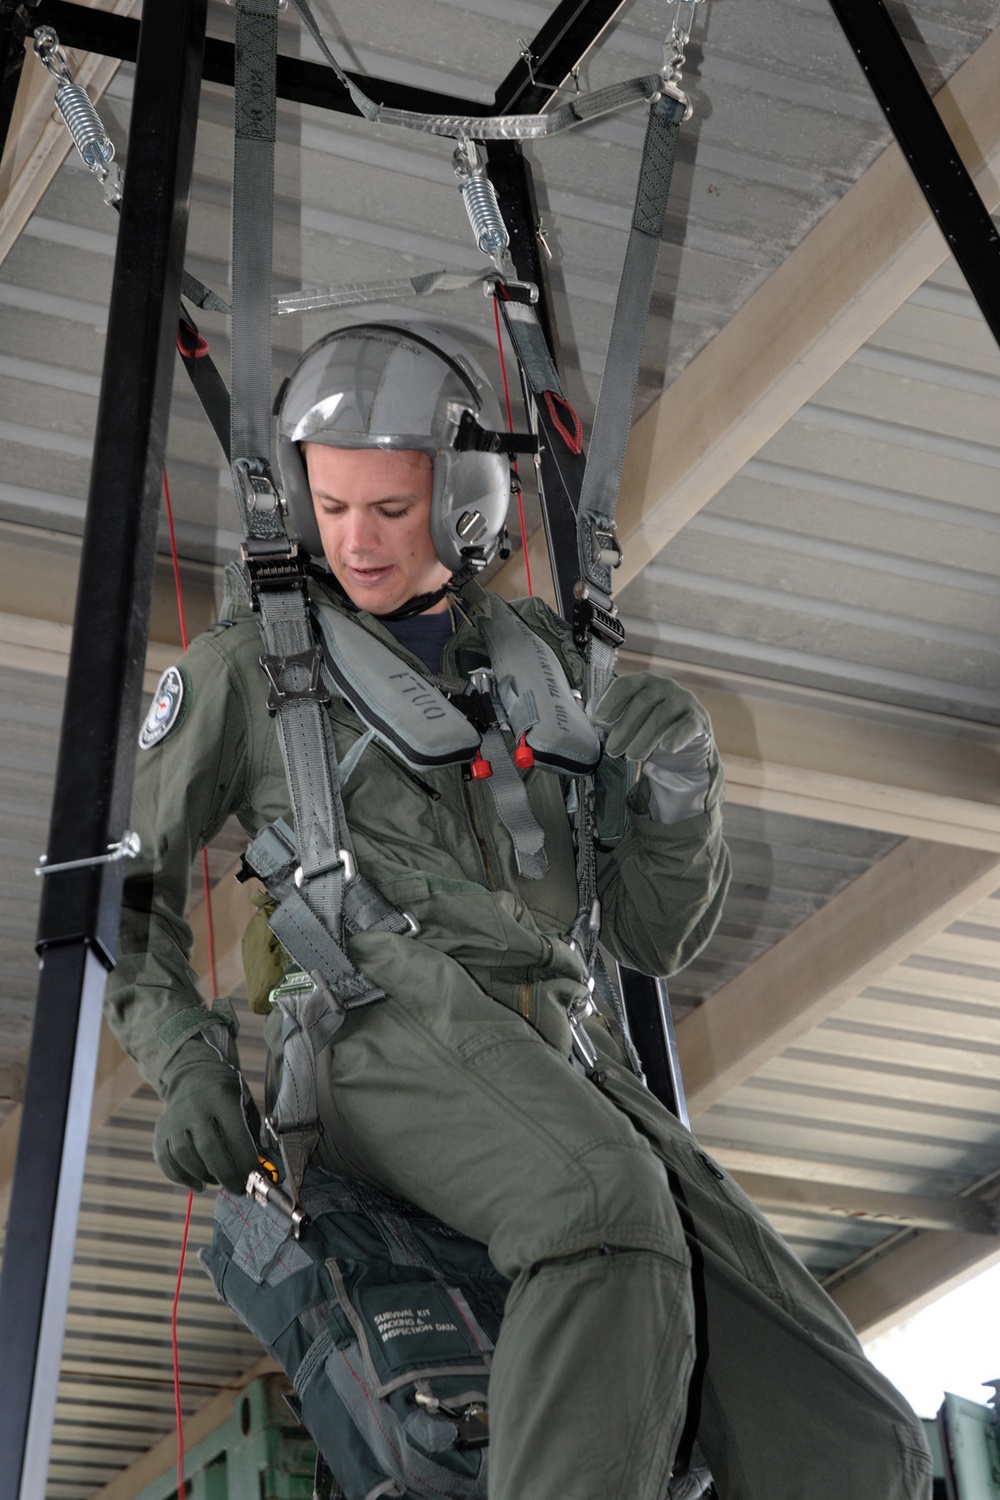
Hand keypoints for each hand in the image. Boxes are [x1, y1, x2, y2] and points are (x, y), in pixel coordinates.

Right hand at [153, 1036, 260, 1192]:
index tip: (256, 1177)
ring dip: (205, 1176)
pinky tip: (198, 1183)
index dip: (246, 1160)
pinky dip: (182, 1178)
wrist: (192, 1075)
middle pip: (209, 1149)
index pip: (235, 1134)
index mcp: (222, 1097)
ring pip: (185, 1157)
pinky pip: (167, 1162)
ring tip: (219, 1181)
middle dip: (227, 1174)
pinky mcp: (160, 1131)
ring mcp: (174, 1119)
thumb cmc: (225, 1094)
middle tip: (239, 1188)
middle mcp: (195, 1107)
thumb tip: (257, 1168)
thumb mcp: (244, 1101)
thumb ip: (251, 1131)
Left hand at [595, 672, 716, 824]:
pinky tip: (667, 747)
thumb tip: (586, 712)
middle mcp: (665, 686)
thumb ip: (607, 717)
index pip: (627, 684)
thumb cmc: (648, 729)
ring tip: (631, 757)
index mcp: (645, 682)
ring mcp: (684, 701)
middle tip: (612, 750)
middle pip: (643, 702)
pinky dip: (677, 735)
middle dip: (625, 728)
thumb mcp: (627, 722)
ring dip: (644, 738)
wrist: (682, 748)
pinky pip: (688, 725)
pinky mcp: (698, 720)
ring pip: (661, 716)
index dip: (612, 699)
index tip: (599, 718)